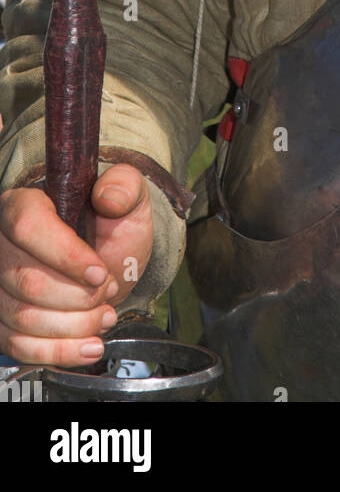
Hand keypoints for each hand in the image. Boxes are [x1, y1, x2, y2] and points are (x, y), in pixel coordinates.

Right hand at [0, 163, 152, 366]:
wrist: (108, 258)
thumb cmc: (112, 224)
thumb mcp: (128, 195)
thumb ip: (124, 186)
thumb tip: (109, 197)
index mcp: (24, 204)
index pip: (28, 227)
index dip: (65, 255)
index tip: (100, 273)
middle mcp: (2, 245)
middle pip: (27, 281)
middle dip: (78, 296)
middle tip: (109, 292)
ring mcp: (0, 286)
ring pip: (23, 317)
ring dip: (73, 326)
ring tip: (104, 316)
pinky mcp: (4, 320)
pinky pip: (19, 345)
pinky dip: (58, 352)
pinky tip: (88, 347)